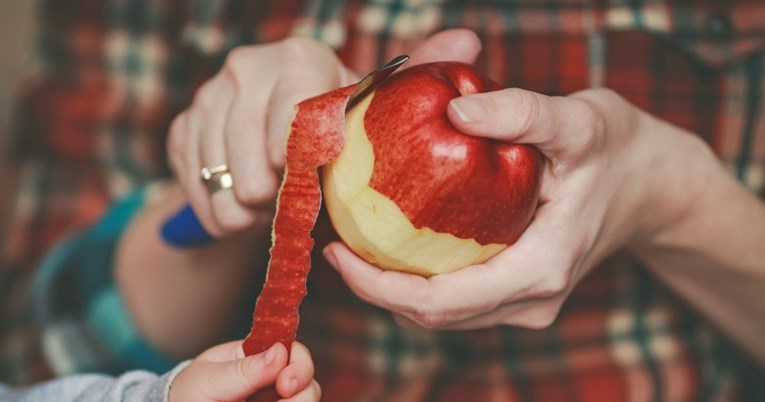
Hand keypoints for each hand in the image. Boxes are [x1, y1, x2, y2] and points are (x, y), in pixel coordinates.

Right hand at [168, 29, 484, 238]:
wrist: (285, 149)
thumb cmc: (343, 130)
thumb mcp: (381, 105)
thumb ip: (422, 70)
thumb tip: (470, 39)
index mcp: (298, 58)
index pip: (295, 123)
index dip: (306, 170)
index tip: (316, 185)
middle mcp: (247, 66)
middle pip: (253, 159)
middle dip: (276, 197)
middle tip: (294, 201)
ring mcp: (207, 95)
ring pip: (220, 178)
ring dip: (247, 210)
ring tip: (271, 207)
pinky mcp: (181, 127)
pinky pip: (193, 186)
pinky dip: (218, 211)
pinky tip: (241, 208)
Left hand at [170, 340, 319, 401]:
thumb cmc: (186, 395)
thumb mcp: (208, 379)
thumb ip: (242, 370)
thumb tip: (280, 351)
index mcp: (258, 357)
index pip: (294, 351)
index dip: (299, 365)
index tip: (286, 384)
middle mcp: (273, 381)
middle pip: (308, 382)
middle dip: (304, 392)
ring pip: (306, 401)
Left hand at [324, 82, 714, 329]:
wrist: (655, 185)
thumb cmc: (620, 150)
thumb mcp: (580, 120)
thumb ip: (522, 113)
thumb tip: (455, 109)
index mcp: (540, 269)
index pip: (441, 300)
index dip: (379, 286)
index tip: (339, 251)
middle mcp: (532, 299)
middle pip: (434, 316)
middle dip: (375, 288)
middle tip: (337, 242)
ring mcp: (528, 302)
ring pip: (443, 314)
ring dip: (393, 288)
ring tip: (356, 244)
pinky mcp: (523, 293)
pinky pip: (458, 301)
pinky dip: (419, 281)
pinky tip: (395, 246)